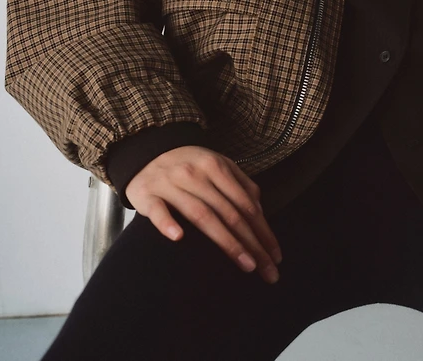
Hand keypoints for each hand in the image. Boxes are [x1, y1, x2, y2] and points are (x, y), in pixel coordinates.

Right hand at [125, 145, 282, 283]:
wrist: (147, 151)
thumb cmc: (189, 164)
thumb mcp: (217, 164)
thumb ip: (240, 184)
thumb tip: (260, 212)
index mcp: (216, 167)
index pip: (246, 204)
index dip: (263, 231)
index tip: (275, 256)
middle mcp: (196, 175)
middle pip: (229, 212)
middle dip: (252, 243)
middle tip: (267, 271)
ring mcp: (171, 184)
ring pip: (201, 214)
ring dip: (225, 241)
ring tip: (245, 264)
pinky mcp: (147, 195)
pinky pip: (158, 210)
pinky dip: (167, 223)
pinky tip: (179, 237)